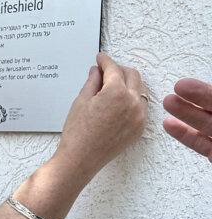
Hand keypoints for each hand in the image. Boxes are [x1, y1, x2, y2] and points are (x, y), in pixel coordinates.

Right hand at [53, 53, 146, 186]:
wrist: (80, 159)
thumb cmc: (77, 134)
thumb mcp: (81, 101)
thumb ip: (92, 82)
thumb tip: (97, 71)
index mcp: (116, 93)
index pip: (113, 69)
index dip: (105, 60)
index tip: (101, 58)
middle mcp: (132, 103)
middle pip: (132, 75)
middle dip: (119, 69)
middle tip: (106, 70)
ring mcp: (139, 116)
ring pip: (140, 89)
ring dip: (129, 83)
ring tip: (113, 85)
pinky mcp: (139, 128)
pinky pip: (141, 106)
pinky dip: (133, 99)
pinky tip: (119, 101)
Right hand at [163, 79, 211, 160]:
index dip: (203, 91)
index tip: (185, 84)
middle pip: (211, 106)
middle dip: (194, 96)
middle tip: (177, 87)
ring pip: (203, 123)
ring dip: (184, 112)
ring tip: (168, 102)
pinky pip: (199, 142)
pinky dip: (184, 134)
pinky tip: (169, 124)